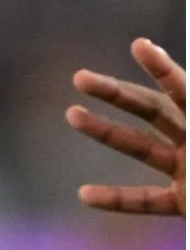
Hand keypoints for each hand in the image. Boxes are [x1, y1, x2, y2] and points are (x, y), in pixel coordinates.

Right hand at [65, 37, 183, 216]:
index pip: (186, 91)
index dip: (163, 69)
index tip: (139, 46)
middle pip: (153, 110)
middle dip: (117, 93)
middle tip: (80, 78)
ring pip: (141, 148)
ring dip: (105, 132)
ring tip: (71, 114)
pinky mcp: (186, 203)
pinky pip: (146, 201)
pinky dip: (116, 199)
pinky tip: (85, 195)